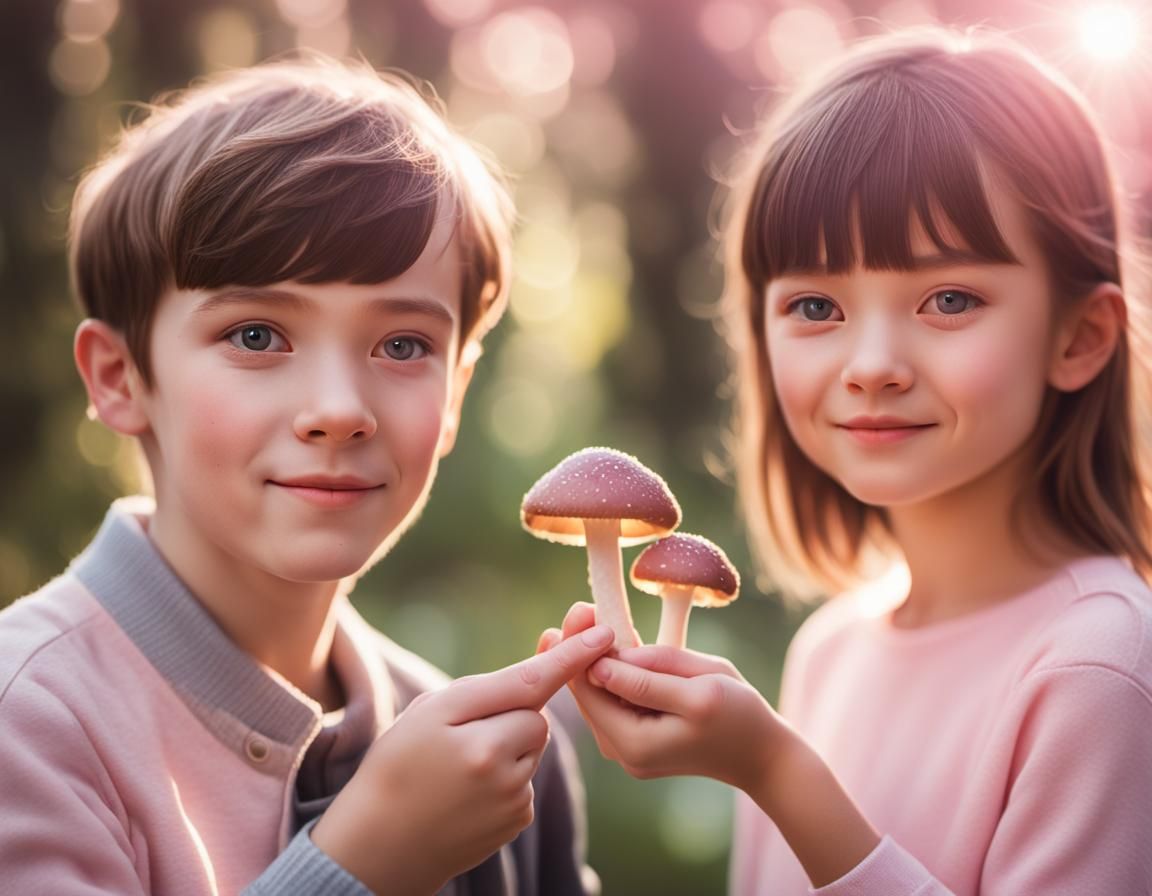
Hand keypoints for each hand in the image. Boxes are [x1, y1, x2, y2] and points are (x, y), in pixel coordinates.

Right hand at [312, 624, 614, 895]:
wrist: (380, 845)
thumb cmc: (399, 764)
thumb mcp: (429, 712)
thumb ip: (489, 690)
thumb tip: (545, 678)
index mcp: (472, 733)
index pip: (533, 682)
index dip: (571, 654)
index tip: (604, 629)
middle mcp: (498, 767)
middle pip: (535, 715)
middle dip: (512, 713)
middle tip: (463, 733)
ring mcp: (511, 798)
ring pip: (534, 744)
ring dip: (510, 744)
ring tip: (462, 765)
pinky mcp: (518, 819)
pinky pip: (528, 775)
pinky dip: (508, 774)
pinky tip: (471, 790)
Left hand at [540, 603, 789, 792]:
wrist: (761, 753)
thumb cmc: (739, 714)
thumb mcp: (699, 688)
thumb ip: (648, 678)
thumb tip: (598, 664)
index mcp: (636, 743)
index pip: (590, 690)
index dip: (580, 648)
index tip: (580, 609)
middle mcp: (623, 754)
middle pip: (588, 694)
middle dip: (583, 650)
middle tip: (579, 608)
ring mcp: (628, 751)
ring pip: (599, 695)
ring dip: (595, 659)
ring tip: (590, 618)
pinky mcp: (636, 741)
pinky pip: (614, 701)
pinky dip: (611, 672)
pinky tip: (610, 643)